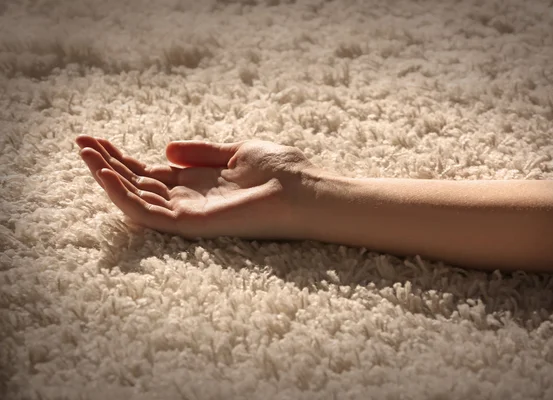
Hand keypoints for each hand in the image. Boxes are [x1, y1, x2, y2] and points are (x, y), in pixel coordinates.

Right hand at [75, 135, 315, 238]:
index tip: (96, 138)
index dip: (122, 157)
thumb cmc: (282, 171)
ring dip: (109, 178)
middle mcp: (189, 200)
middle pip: (138, 184)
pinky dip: (125, 196)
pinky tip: (107, 175)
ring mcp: (190, 214)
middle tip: (81, 142)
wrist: (306, 190)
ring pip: (137, 200)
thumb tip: (166, 150)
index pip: (149, 173)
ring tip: (85, 153)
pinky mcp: (194, 224)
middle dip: (108, 165)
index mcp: (197, 183)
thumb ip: (201, 152)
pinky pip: (150, 215)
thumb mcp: (237, 151)